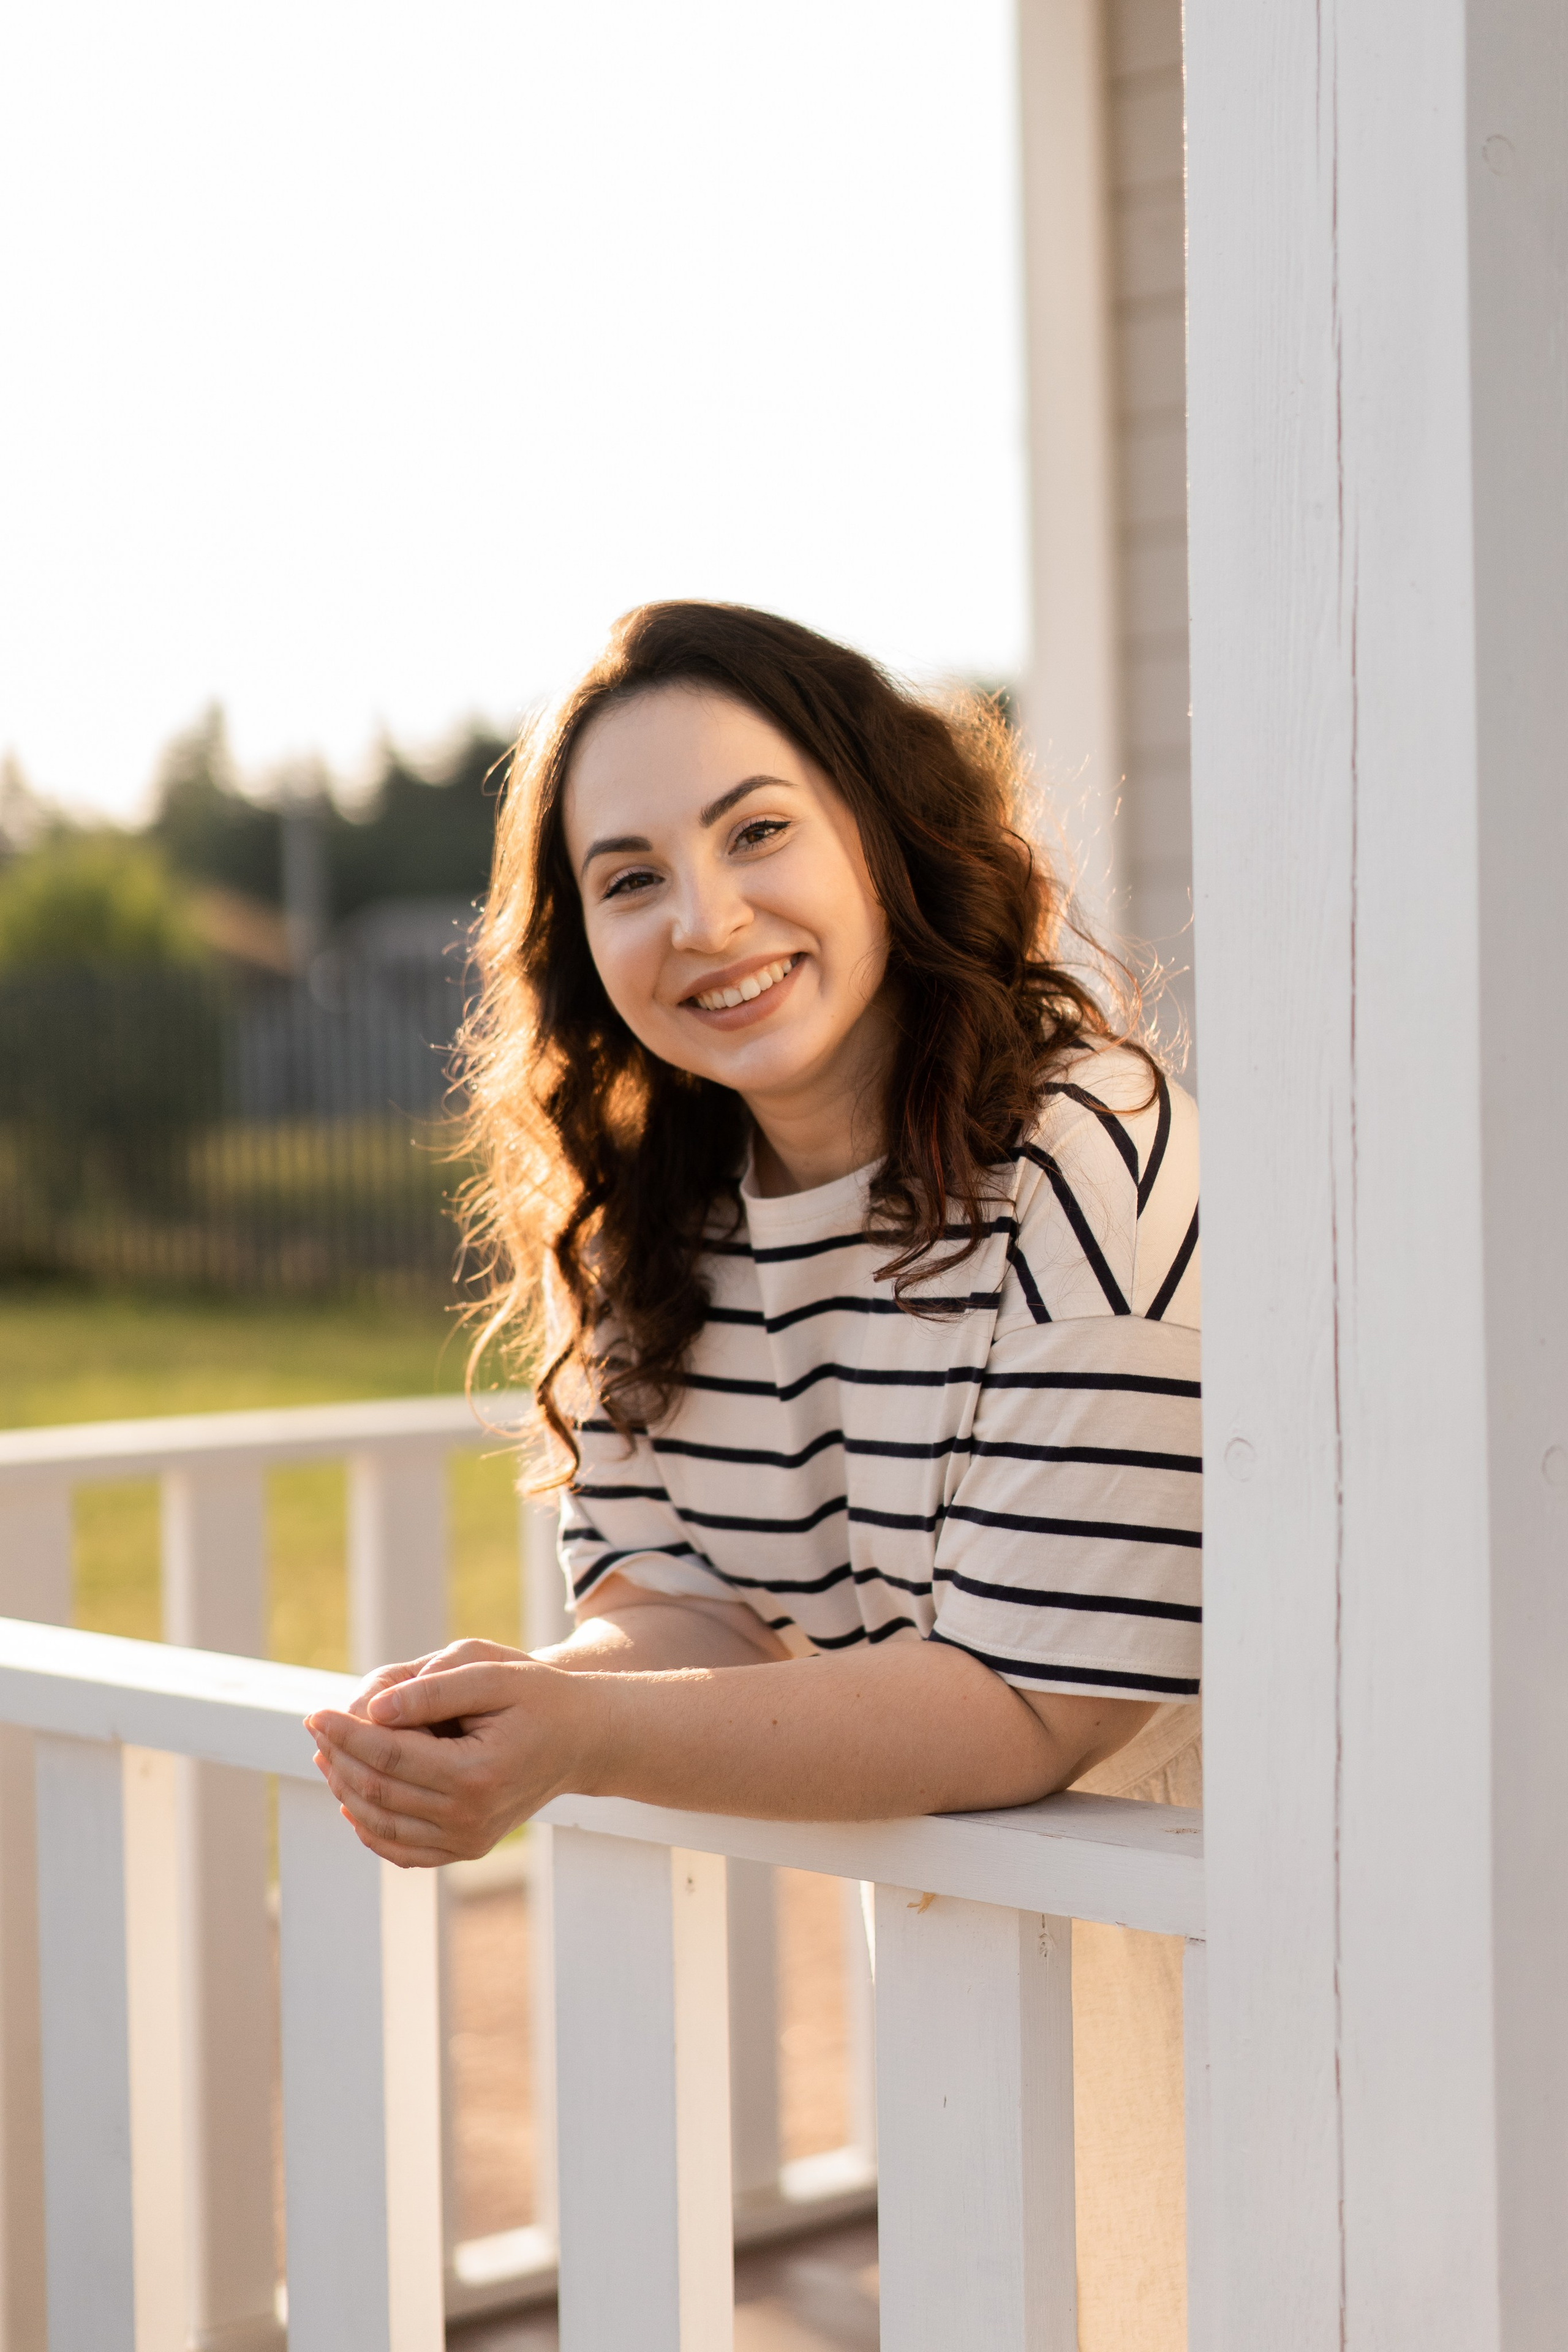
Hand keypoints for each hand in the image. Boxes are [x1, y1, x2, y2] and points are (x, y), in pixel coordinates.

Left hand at [305, 1650, 601, 1867]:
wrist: (583, 1740)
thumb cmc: (538, 1697)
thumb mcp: (494, 1673)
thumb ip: (434, 1688)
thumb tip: (373, 1709)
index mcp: (477, 1774)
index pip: (389, 1755)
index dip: (346, 1733)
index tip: (316, 1712)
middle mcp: (470, 1818)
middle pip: (378, 1790)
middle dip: (339, 1755)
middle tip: (317, 1725)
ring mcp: (468, 1840)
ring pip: (380, 1823)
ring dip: (345, 1787)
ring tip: (327, 1753)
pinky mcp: (465, 1848)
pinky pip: (400, 1848)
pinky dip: (368, 1825)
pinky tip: (349, 1795)